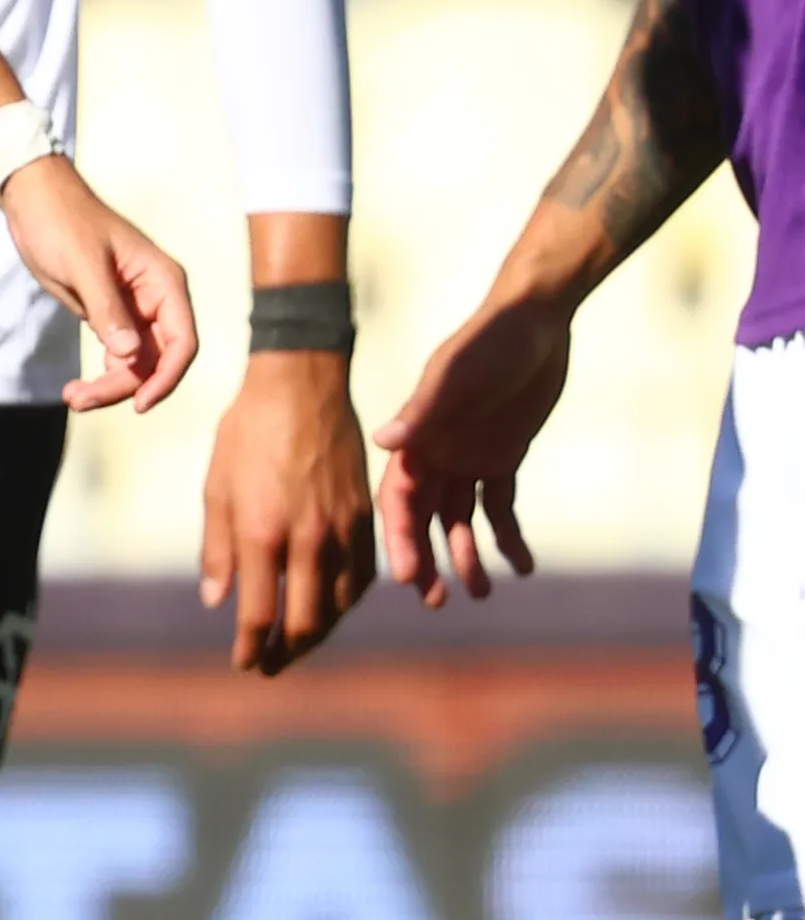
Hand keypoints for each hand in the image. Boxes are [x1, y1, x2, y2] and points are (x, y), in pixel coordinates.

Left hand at [0, 158, 199, 411]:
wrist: (34, 201)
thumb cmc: (62, 222)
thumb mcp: (82, 264)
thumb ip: (107, 308)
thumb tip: (129, 355)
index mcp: (163, 282)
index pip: (183, 341)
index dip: (167, 377)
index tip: (139, 404)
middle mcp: (156, 299)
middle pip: (158, 359)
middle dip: (126, 385)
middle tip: (80, 400)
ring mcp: (134, 309)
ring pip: (136, 363)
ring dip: (110, 386)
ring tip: (73, 397)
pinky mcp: (110, 315)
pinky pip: (118, 356)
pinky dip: (102, 375)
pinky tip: (76, 388)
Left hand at [196, 351, 369, 674]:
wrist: (302, 386)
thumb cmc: (246, 434)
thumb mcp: (216, 489)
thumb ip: (217, 550)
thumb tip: (218, 602)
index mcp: (262, 535)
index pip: (259, 614)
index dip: (251, 647)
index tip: (243, 663)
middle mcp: (309, 540)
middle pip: (306, 622)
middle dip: (286, 653)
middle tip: (269, 667)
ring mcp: (344, 530)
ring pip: (340, 605)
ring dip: (319, 633)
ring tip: (296, 644)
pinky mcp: (368, 517)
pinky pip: (365, 575)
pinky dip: (347, 600)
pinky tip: (331, 606)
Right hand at [374, 292, 573, 603]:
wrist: (537, 318)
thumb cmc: (492, 341)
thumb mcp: (457, 375)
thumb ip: (423, 410)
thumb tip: (383, 443)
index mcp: (417, 438)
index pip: (399, 500)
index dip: (400, 539)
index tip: (406, 578)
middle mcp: (436, 453)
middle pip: (424, 519)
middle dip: (427, 559)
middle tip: (435, 601)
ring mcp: (469, 456)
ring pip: (461, 520)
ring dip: (467, 556)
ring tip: (482, 594)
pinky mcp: (503, 456)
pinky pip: (502, 507)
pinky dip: (510, 537)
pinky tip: (523, 566)